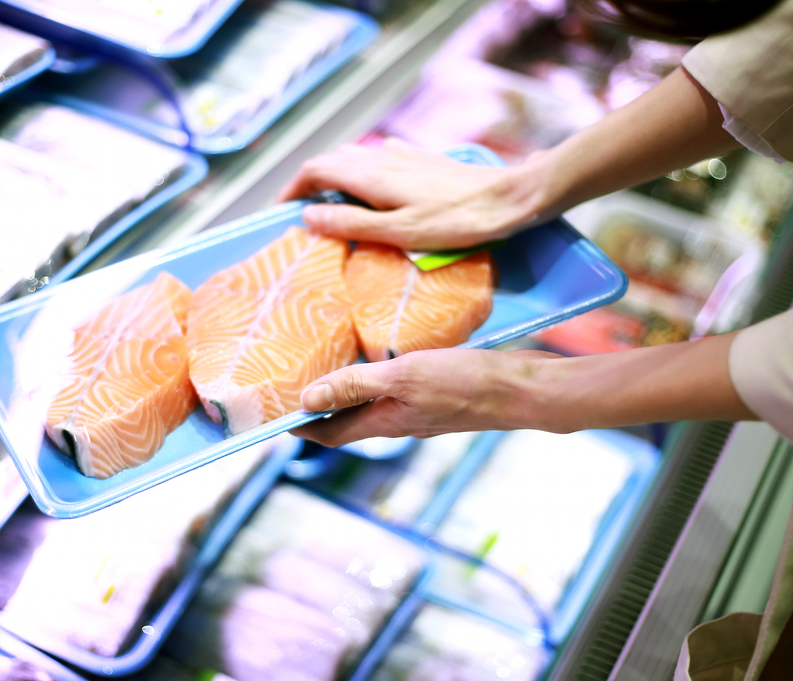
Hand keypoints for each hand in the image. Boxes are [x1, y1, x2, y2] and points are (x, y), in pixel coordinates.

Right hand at [277, 138, 551, 250]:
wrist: (504, 199)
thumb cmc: (453, 222)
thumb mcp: (397, 231)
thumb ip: (351, 223)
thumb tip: (309, 216)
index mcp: (370, 176)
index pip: (316, 169)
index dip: (293, 188)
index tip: (284, 210)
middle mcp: (380, 158)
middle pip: (331, 160)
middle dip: (311, 182)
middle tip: (305, 210)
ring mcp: (402, 154)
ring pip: (354, 157)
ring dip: (335, 175)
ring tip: (333, 202)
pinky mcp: (420, 158)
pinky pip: (379, 157)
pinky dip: (362, 170)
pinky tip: (374, 185)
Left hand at [291, 348, 563, 445]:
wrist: (525, 390)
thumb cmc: (467, 383)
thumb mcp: (405, 377)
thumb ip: (357, 384)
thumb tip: (307, 398)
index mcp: (384, 423)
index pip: (327, 432)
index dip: (296, 426)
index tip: (267, 416)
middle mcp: (397, 421)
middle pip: (344, 420)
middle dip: (315, 408)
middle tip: (288, 382)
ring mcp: (418, 411)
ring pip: (369, 405)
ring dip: (344, 392)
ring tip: (323, 365)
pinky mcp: (436, 396)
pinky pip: (393, 391)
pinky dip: (374, 379)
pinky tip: (376, 356)